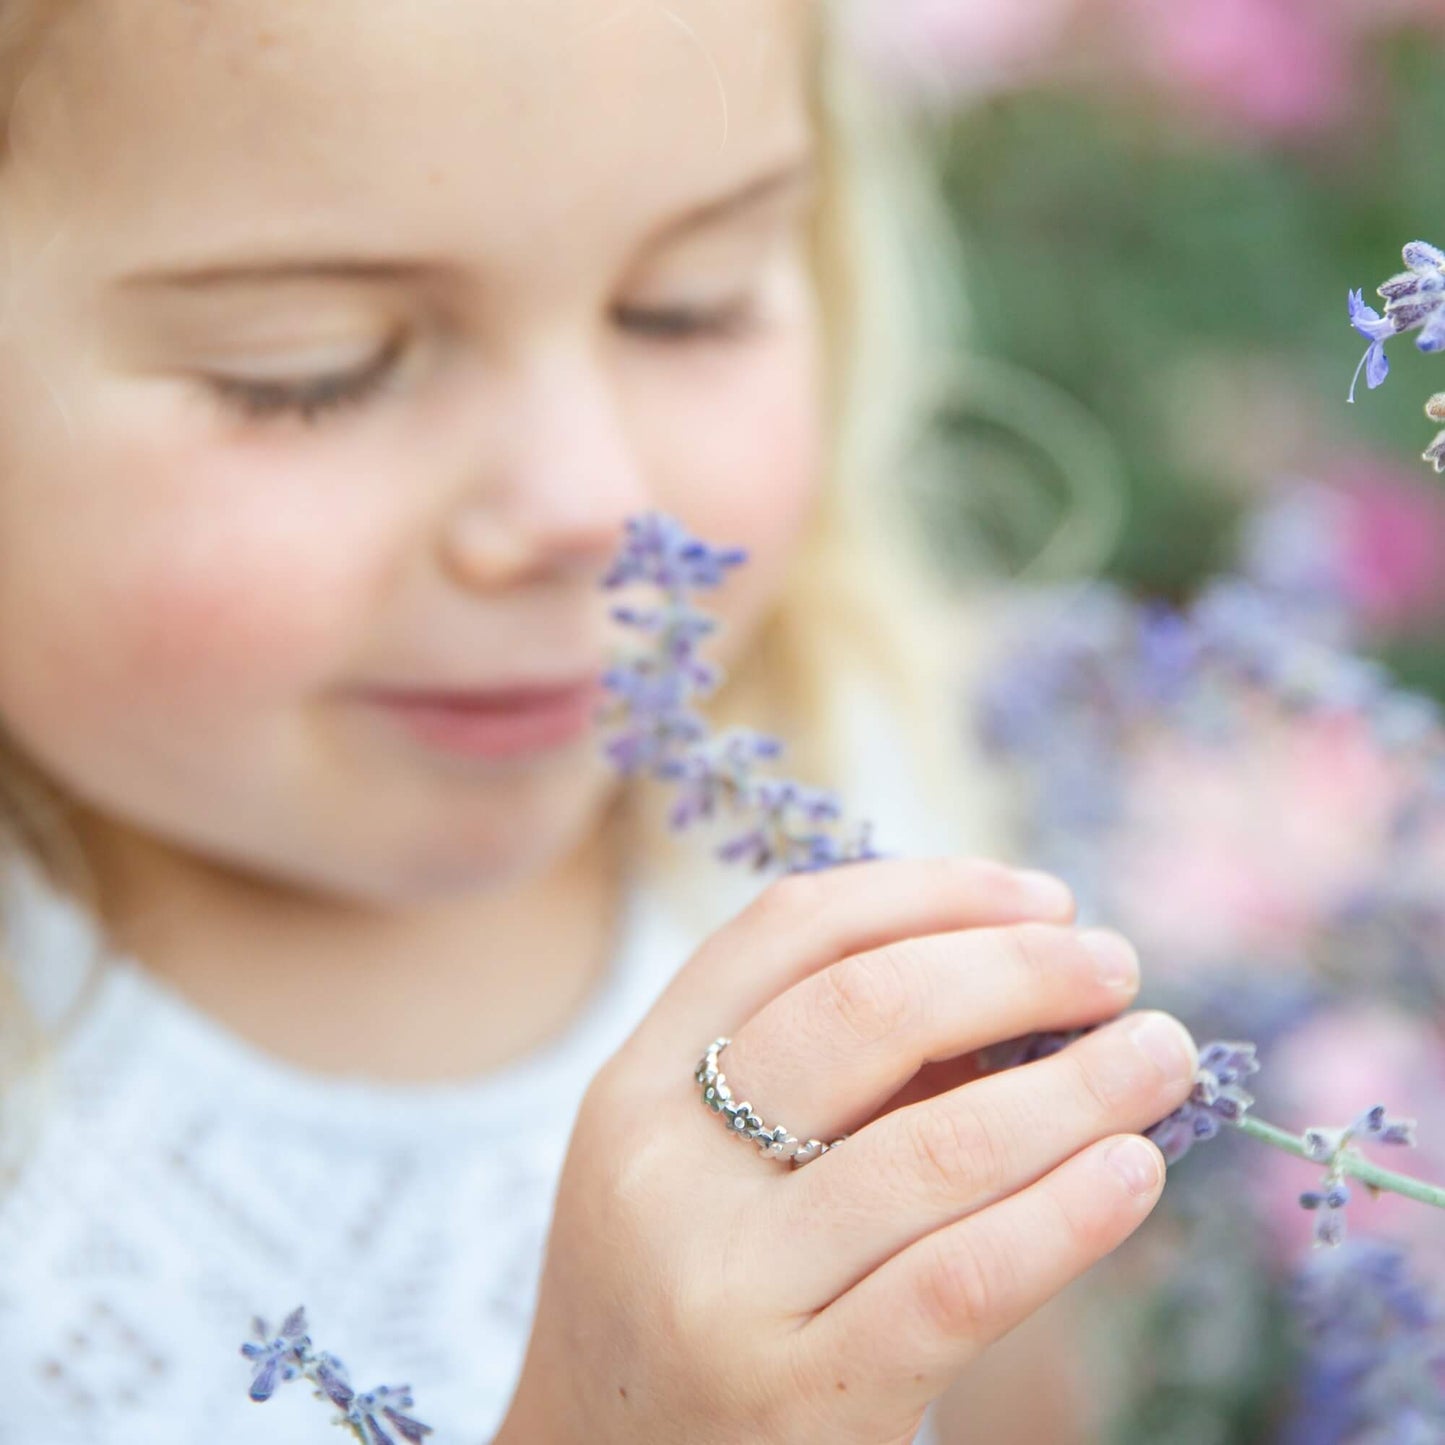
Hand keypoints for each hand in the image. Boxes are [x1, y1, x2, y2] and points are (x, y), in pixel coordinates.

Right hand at [497, 857, 1194, 1444]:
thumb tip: (1023, 987)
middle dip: (1017, 968)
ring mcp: (722, 1288)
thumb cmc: (697, 1299)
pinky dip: (1067, 1214)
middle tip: (1116, 967)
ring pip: (936, 1142)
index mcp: (636, 1084)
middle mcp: (663, 1170)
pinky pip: (960, 1283)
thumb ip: (822, 1078)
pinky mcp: (796, 1401)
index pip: (787, 929)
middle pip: (865, 1006)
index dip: (931, 889)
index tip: (1044, 897)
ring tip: (1158, 1056)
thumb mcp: (706, 1168)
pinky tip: (1131, 1171)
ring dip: (1078, 1084)